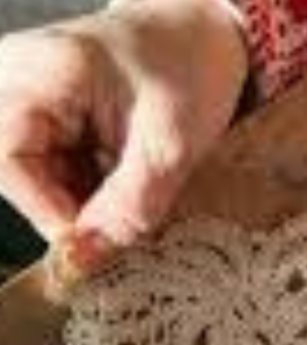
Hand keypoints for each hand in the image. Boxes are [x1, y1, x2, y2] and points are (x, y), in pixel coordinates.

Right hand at [0, 0, 247, 269]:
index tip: (97, 243)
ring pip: (39, 187)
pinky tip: (126, 181)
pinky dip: (92, 194)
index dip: (50, 211)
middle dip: (75, 210)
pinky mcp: (46, 124)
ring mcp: (28, 103)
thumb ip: (128, 206)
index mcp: (39, 72)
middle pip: (19, 178)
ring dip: (88, 205)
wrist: (202, 38)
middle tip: (127, 219)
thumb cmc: (188, 69)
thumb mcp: (170, 145)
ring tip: (136, 188)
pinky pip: (55, 180)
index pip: (8, 160)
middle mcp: (18, 83)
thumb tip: (86, 260)